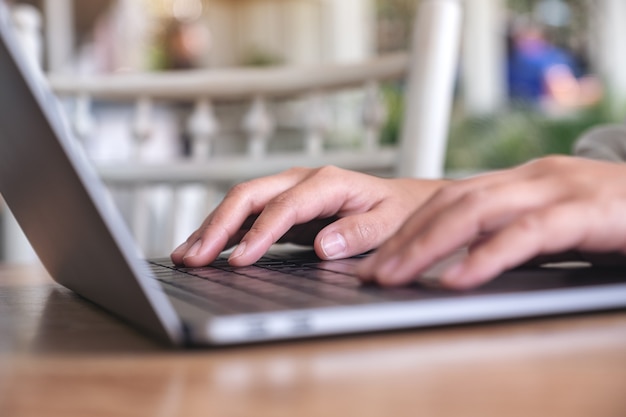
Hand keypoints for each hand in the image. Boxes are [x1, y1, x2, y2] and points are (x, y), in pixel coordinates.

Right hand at [171, 166, 446, 266]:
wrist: (399, 202)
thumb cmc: (395, 212)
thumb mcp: (388, 223)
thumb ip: (359, 233)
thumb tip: (324, 245)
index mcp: (326, 182)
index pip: (283, 207)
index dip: (259, 233)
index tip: (238, 260)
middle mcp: (301, 181)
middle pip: (248, 196)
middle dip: (217, 226)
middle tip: (193, 257)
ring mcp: (288, 191)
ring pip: (240, 203)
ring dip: (211, 228)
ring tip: (184, 255)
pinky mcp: (282, 205)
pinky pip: (246, 216)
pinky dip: (222, 232)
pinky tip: (205, 249)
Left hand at [357, 156, 625, 288]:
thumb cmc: (614, 213)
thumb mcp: (554, 218)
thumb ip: (512, 229)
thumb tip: (465, 257)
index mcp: (519, 182)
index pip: (448, 198)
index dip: (409, 228)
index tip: (378, 259)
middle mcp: (529, 179)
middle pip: (450, 201)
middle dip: (406, 238)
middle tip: (373, 272)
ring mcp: (556, 190)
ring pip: (476, 210)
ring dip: (428, 245)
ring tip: (396, 276)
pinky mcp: (585, 212)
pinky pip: (527, 233)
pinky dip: (487, 255)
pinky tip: (458, 279)